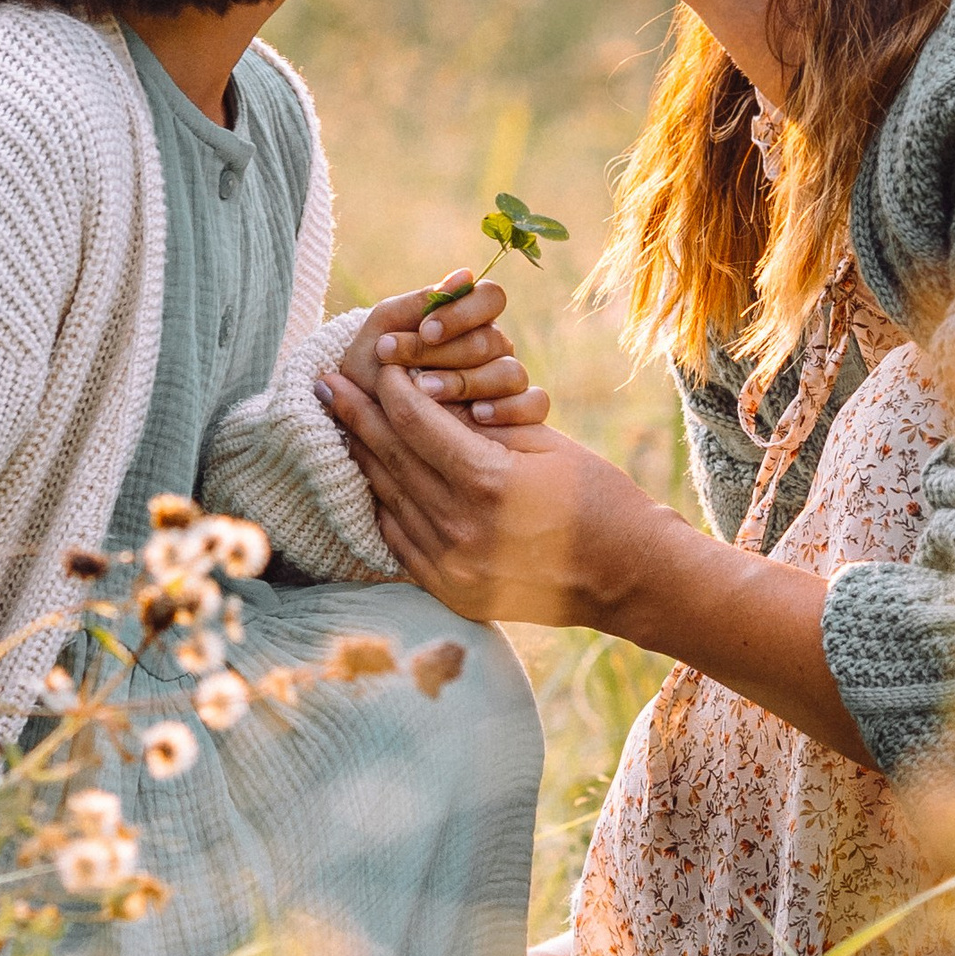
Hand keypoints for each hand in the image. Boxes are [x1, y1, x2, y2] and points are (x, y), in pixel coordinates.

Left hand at [319, 351, 649, 625]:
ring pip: (387, 501)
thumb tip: (426, 393)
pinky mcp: (452, 592)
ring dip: (361, 459)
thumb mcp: (545, 444)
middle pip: (391, 460)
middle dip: (355, 416)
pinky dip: (383, 505)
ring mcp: (453, 568)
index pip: (415, 424)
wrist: (629, 576)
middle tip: (325, 383)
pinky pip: (398, 542)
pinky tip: (371, 478)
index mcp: (488, 483)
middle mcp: (462, 529)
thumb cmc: (598, 498)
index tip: (374, 363)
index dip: (390, 388)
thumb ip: (481, 423)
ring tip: (340, 425)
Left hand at [337, 270, 549, 427]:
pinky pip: (533, 405)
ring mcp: (504, 382)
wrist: (363, 417)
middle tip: (412, 373)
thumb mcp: (382, 331)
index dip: (463, 312)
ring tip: (429, 395)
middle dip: (448, 354)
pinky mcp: (515, 415)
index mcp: (467, 319)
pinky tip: (477, 416)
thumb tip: (465, 276)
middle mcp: (491, 348)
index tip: (427, 330)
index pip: (490, 297)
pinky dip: (510, 409)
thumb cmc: (371, 366)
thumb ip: (418, 303)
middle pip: (492, 341)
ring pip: (510, 372)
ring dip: (468, 382)